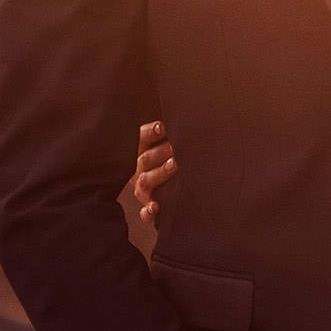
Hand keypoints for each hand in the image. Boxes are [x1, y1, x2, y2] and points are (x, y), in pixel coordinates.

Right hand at [124, 116, 175, 252]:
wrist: (170, 192)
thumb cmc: (173, 159)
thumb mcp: (170, 144)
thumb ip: (175, 133)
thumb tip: (192, 117)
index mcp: (141, 151)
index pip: (141, 138)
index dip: (150, 132)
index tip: (163, 127)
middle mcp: (139, 170)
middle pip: (145, 159)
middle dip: (160, 152)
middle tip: (175, 147)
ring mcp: (143, 190)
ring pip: (145, 182)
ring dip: (159, 174)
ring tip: (174, 165)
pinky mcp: (149, 209)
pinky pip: (145, 213)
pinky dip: (149, 211)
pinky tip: (156, 208)